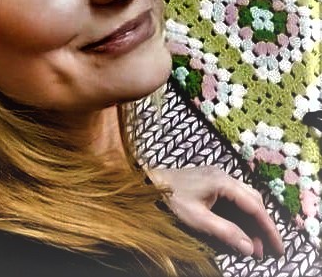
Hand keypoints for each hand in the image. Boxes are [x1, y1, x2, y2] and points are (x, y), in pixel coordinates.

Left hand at [148, 166, 284, 258]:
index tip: (278, 248)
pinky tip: (238, 230)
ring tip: (252, 246)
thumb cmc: (171, 199)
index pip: (254, 205)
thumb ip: (225, 232)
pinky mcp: (210, 181)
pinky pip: (233, 197)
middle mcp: (223, 175)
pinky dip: (239, 214)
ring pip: (244, 199)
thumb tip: (249, 247)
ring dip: (250, 221)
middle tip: (266, 250)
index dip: (269, 228)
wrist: (149, 182)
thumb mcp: (198, 219)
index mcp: (222, 181)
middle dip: (262, 225)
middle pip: (253, 200)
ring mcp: (216, 177)